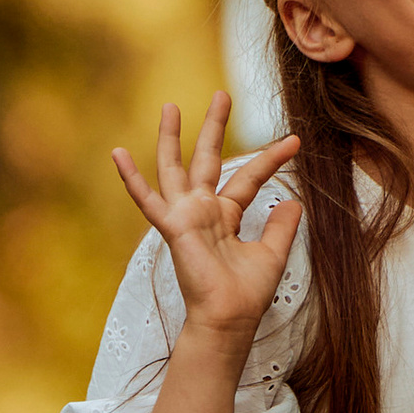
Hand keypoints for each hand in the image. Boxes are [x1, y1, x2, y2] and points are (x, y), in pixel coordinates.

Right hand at [110, 96, 301, 345]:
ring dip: (172, 137)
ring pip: (174, 168)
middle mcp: (203, 211)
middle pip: (207, 159)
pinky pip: (147, 200)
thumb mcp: (273, 253)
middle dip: (214, 127)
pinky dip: (131, 178)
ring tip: (170, 106)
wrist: (230, 318)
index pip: (248, 177)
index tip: (295, 140)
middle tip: (222, 94)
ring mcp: (185, 216)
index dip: (271, 158)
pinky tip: (118, 153)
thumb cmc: (247, 293)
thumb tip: (295, 200)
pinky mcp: (173, 227)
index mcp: (226, 216)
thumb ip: (281, 226)